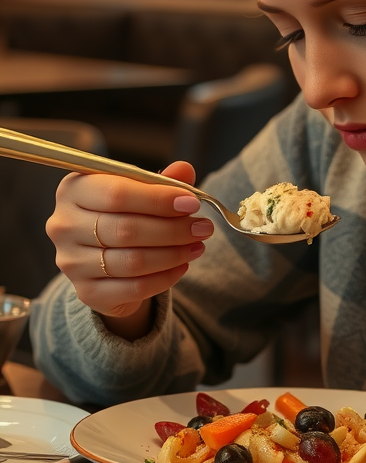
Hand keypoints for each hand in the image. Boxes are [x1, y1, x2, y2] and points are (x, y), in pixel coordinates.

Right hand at [46, 161, 213, 330]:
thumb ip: (159, 181)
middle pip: (126, 229)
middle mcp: (64, 225)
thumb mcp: (138, 191)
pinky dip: (164, 278)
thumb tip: (185, 170)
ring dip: (173, 254)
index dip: (158, 199)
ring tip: (198, 246)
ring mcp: (71, 262)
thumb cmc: (122, 215)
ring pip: (132, 261)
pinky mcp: (86, 292)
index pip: (116, 193)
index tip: (192, 203)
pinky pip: (134, 287)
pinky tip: (182, 266)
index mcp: (73, 190)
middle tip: (203, 228)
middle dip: (173, 229)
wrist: (103, 260)